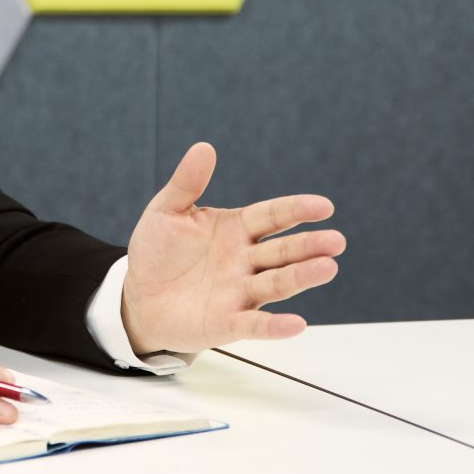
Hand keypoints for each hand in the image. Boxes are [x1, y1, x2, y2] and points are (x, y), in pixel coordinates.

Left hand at [120, 141, 344, 354]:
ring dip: (302, 277)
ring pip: (277, 283)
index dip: (297, 210)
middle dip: (309, 246)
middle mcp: (245, 260)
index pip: (272, 216)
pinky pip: (255, 324)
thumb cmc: (157, 251)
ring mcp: (240, 292)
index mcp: (236, 229)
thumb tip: (204, 147)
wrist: (137, 294)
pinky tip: (296, 324)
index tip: (324, 207)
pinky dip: (274, 325)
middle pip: (283, 251)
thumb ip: (187, 182)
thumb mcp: (167, 211)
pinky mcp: (228, 322)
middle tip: (336, 241)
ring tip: (328, 268)